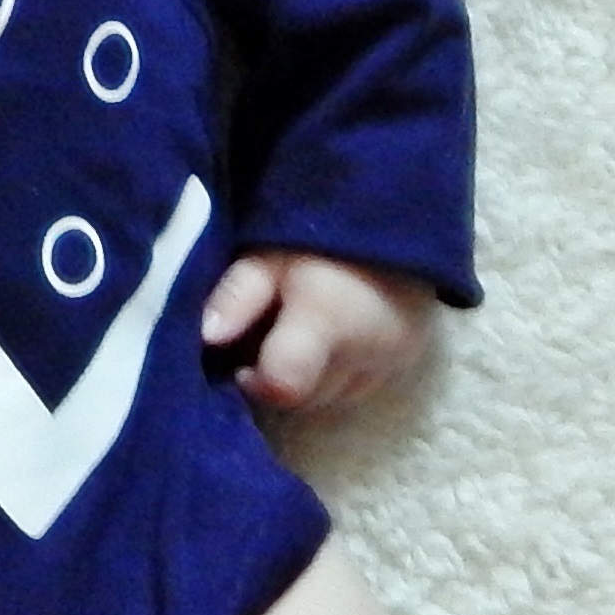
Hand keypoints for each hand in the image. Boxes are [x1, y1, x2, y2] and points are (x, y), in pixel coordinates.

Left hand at [198, 248, 433, 414]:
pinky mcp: (409, 362)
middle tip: (266, 339)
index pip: (285, 387)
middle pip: (306, 399)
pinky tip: (328, 341)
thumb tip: (206, 337)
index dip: (256, 382)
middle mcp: (366, 351)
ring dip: (308, 380)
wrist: (395, 215)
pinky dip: (337, 375)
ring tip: (297, 336)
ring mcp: (393, 361)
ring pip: (333, 399)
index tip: (242, 362)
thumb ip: (237, 296)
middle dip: (278, 379)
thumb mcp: (267, 254)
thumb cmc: (319, 232)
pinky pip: (360, 390)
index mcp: (328, 320)